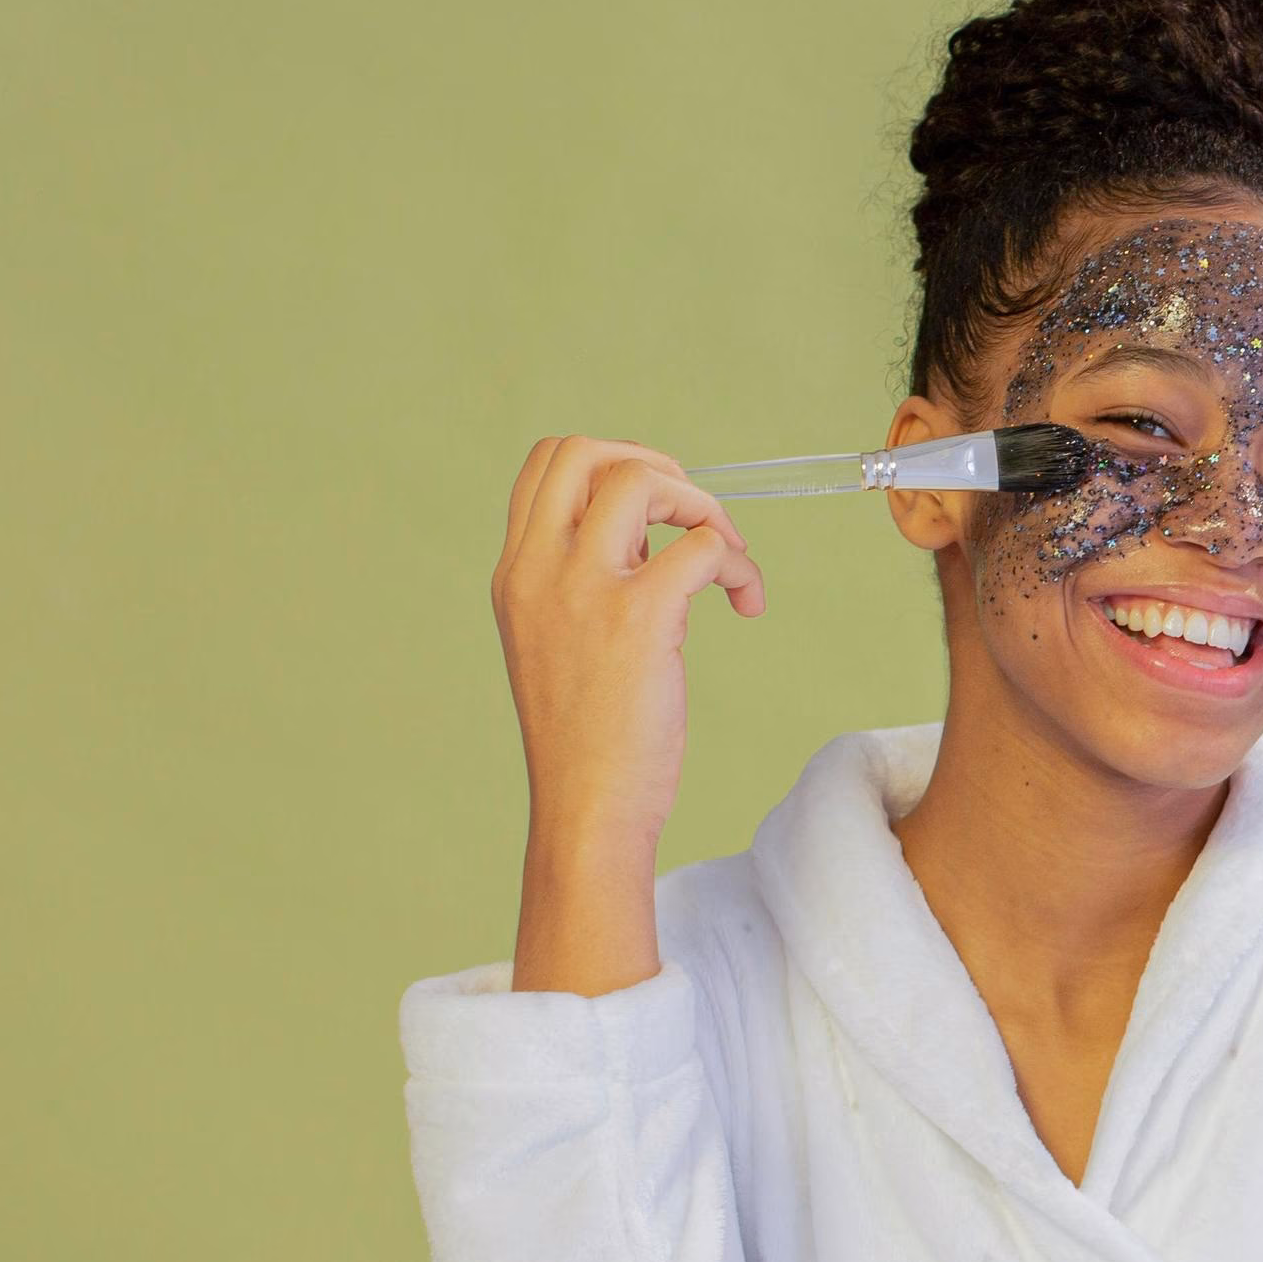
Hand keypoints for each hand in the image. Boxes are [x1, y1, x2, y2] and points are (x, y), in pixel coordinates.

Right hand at [491, 437, 765, 992]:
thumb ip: (579, 586)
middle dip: (656, 466)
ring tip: (727, 562)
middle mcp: (539, 571)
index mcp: (516, 574)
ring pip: (644, 481)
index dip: (613, 465)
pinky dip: (738, 564)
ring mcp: (584, 590)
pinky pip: (703, 546)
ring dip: (705, 507)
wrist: (587, 809)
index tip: (658, 513)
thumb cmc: (587, 740)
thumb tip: (650, 543)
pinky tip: (747, 603)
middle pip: (584, 452)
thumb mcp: (557, 646)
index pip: (546, 467)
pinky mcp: (639, 618)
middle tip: (695, 519)